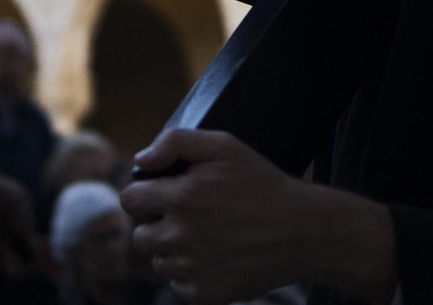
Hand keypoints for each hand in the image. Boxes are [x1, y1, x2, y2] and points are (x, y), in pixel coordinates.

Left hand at [122, 130, 309, 304]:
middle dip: (156, 225)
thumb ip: (176, 142)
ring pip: (158, 262)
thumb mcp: (225, 146)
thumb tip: (139, 161)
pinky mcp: (205, 294)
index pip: (130, 199)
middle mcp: (181, 234)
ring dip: (173, 251)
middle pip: (140, 236)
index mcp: (182, 195)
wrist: (303, 231)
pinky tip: (216, 258)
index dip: (144, 196)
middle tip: (188, 218)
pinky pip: (178, 285)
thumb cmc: (263, 184)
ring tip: (207, 238)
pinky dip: (191, 275)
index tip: (161, 196)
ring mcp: (192, 267)